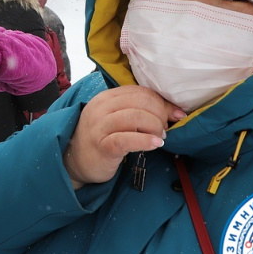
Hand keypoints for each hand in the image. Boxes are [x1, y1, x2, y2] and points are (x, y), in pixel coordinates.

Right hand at [63, 85, 184, 189]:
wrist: (76, 161)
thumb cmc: (101, 139)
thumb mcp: (117, 119)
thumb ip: (140, 111)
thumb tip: (176, 112)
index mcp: (105, 98)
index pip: (139, 92)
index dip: (160, 102)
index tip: (172, 115)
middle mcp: (101, 108)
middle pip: (140, 102)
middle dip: (160, 114)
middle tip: (165, 128)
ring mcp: (99, 127)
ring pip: (136, 117)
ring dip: (155, 127)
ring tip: (160, 138)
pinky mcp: (102, 146)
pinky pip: (128, 139)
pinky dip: (146, 141)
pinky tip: (156, 145)